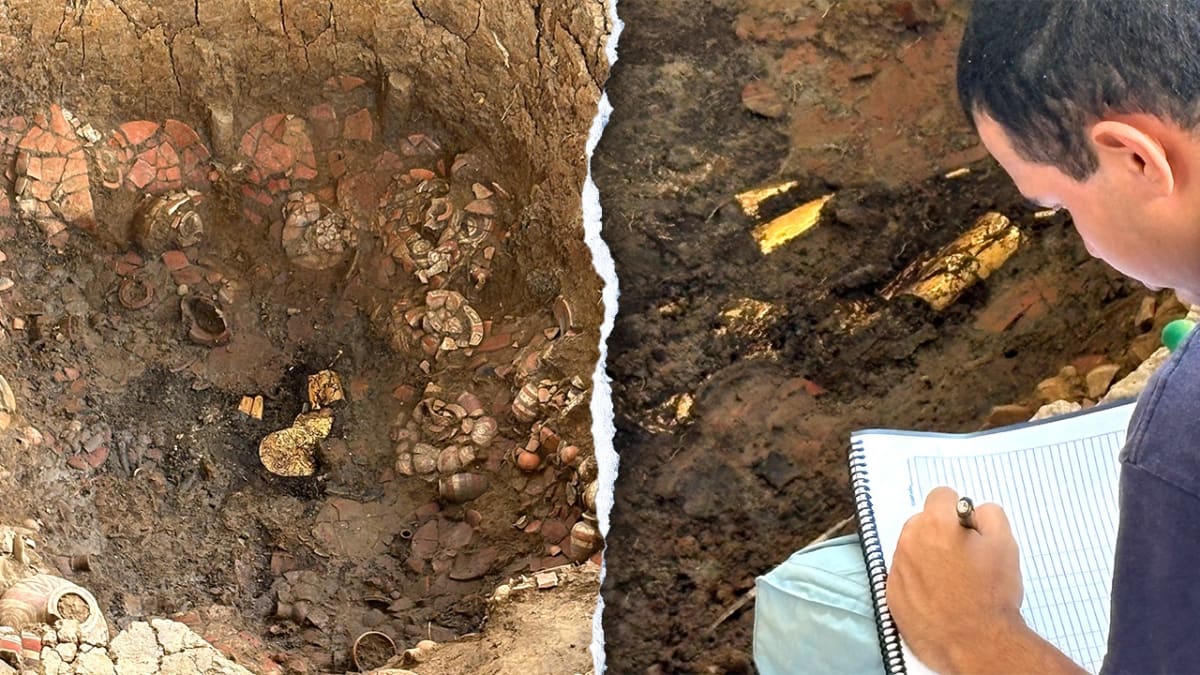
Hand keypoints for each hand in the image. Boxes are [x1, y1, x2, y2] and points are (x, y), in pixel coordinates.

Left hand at [886, 486, 1025, 671]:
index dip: (958, 511)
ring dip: (927, 555)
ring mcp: (897, 567)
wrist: (976, 643)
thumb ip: (989, 515)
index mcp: (936, 524)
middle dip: (940, 532)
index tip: (966, 528)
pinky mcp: (891, 593)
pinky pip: (903, 575)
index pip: (941, 496)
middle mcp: (909, 541)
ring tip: (952, 580)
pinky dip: (917, 580)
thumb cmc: (992, 594)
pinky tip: (938, 596)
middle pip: (922, 521)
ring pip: (911, 548)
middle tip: (963, 557)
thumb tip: (974, 511)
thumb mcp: (1005, 544)